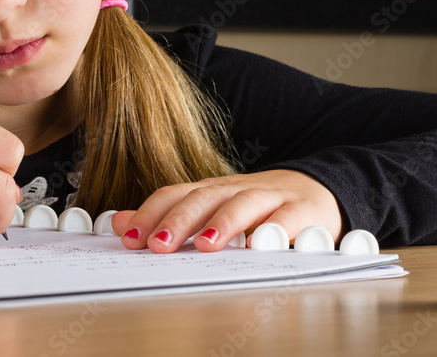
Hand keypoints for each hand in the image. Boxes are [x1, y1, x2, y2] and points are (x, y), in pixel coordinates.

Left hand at [109, 170, 343, 252]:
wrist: (317, 190)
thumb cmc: (256, 206)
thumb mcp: (211, 209)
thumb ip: (167, 217)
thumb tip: (118, 223)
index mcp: (212, 190)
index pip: (176, 194)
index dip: (152, 214)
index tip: (131, 238)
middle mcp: (237, 189)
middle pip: (205, 198)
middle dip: (179, 220)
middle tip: (159, 244)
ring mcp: (270, 197)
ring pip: (244, 204)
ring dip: (223, 223)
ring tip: (205, 245)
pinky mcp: (302, 210)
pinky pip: (288, 218)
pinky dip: (275, 230)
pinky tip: (260, 246)